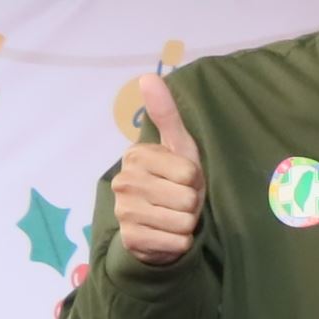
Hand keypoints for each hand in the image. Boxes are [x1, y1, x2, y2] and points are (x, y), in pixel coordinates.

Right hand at [114, 64, 204, 269]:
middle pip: (187, 198)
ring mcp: (124, 212)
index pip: (189, 172)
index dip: (194, 180)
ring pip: (183, 221)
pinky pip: (177, 242)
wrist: (158, 226)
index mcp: (136, 157)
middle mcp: (124, 182)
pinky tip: (167, 235)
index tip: (182, 180)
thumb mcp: (178, 146)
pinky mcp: (132, 240)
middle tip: (179, 201)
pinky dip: (180, 242)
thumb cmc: (174, 182)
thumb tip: (148, 76)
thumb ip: (166, 114)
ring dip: (186, 223)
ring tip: (174, 216)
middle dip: (191, 203)